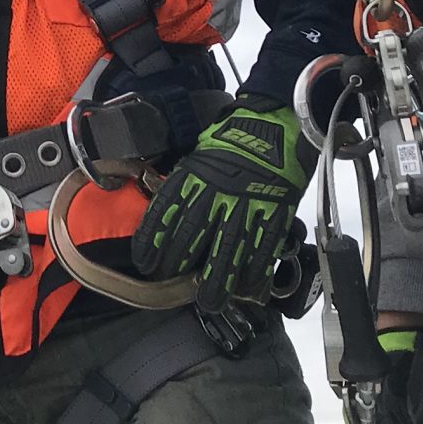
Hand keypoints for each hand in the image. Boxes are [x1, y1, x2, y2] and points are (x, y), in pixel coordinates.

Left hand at [131, 101, 309, 310]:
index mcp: (194, 176)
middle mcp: (216, 193)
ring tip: (210, 302)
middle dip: (178, 266)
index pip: (165, 213)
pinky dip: (253, 271)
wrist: (277, 121)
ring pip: (227, 249)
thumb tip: (168, 215)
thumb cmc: (234, 140)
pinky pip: (262, 247)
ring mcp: (246, 204)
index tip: (145, 262)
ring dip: (217, 280)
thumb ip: (186, 186)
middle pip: (192, 237)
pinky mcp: (273, 212)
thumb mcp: (200, 156)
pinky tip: (245, 288)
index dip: (152, 241)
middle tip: (170, 285)